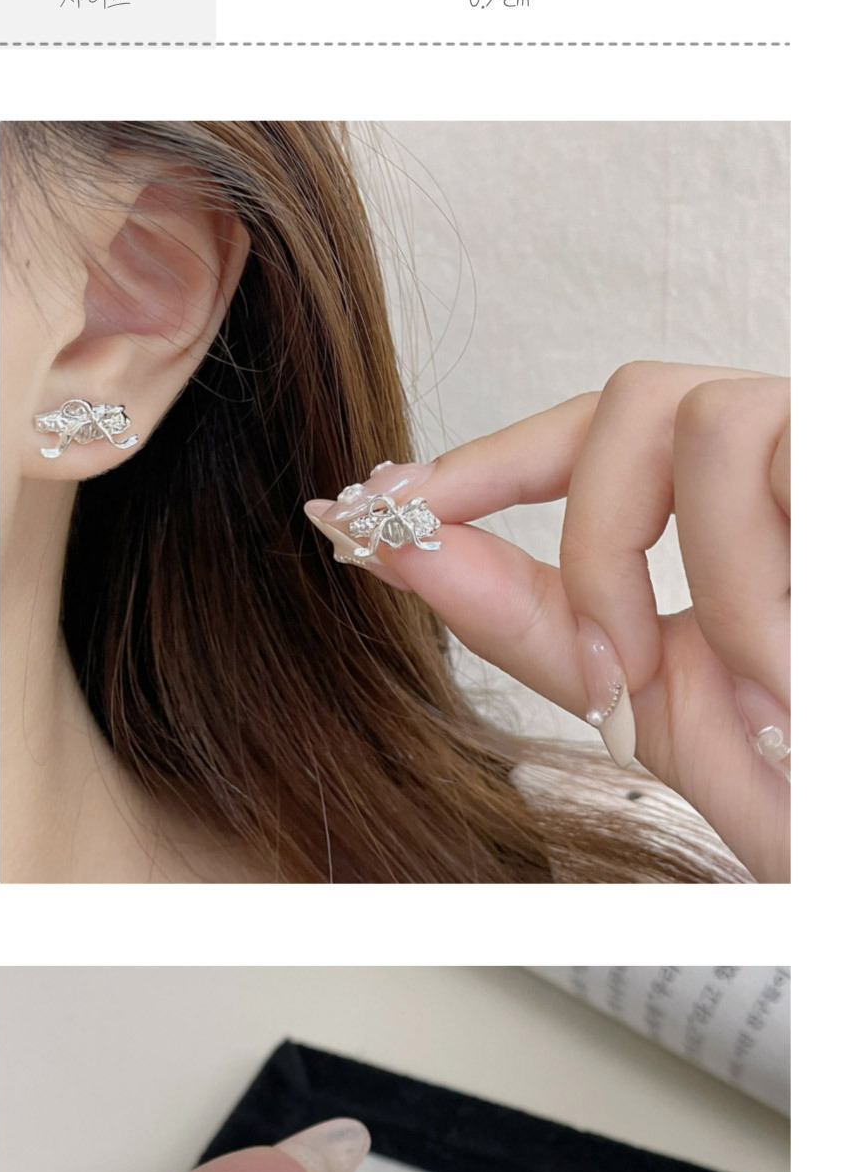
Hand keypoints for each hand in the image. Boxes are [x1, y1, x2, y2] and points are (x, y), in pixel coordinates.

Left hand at [307, 365, 790, 880]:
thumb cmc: (814, 777)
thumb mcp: (659, 705)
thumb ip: (532, 621)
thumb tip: (385, 540)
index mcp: (736, 499)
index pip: (593, 428)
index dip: (485, 457)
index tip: (374, 508)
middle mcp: (795, 452)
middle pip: (639, 394)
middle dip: (595, 538)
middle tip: (620, 673)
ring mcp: (833, 456)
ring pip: (713, 420)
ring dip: (707, 580)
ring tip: (766, 693)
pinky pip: (785, 470)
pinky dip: (770, 600)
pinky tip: (801, 681)